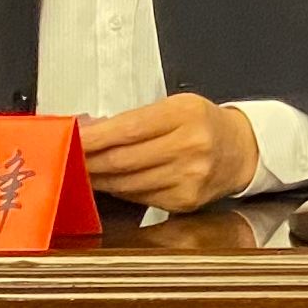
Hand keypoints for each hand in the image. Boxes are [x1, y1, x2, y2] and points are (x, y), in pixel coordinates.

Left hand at [79, 92, 257, 213]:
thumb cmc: (203, 124)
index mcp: (184, 115)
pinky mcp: (185, 201)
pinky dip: (119, 190)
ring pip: (126, 183)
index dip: (92, 138)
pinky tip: (110, 182)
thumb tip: (88, 130)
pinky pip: (139, 197)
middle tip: (66, 158)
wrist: (241, 150)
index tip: (69, 139)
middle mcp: (190, 147)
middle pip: (122, 159)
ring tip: (82, 171)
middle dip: (88, 160)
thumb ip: (133, 119)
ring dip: (99, 178)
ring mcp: (189, 178)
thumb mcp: (174, 106)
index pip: (126, 130)